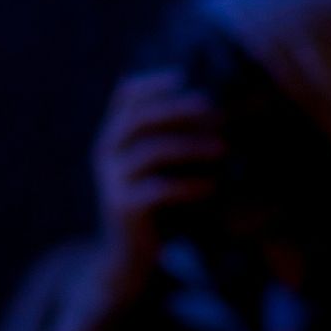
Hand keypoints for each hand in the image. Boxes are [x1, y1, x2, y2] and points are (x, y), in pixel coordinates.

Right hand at [88, 71, 225, 307]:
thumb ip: (173, 136)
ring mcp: (112, 181)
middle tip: (212, 105)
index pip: (125, 97)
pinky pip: (157, 189)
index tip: (184, 75)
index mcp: (114, 136)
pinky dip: (188, 185)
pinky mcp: (123, 208)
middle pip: (138, 118)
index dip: (152, 82)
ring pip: (150, 151)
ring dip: (190, 145)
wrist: (129, 255)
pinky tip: (214, 186)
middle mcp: (106, 153)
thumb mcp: (161, 166)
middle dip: (176, 107)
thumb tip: (215, 105)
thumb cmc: (154, 203)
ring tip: (224, 148)